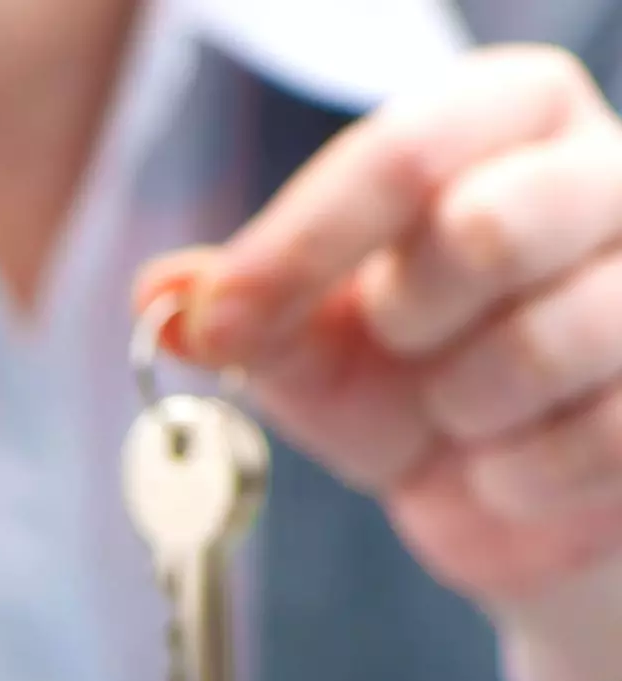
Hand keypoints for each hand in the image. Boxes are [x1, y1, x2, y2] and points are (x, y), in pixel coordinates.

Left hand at [154, 45, 621, 680]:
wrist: (507, 499)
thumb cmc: (413, 390)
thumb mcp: (314, 350)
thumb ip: (246, 316)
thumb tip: (160, 296)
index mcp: (507, 124)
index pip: (408, 145)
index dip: (300, 242)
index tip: (219, 320)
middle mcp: (607, 174)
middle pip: (493, 225)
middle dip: (409, 318)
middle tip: (404, 345)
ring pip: (549, 339)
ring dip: (464, 407)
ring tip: (465, 409)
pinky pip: (592, 438)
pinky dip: (515, 475)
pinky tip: (511, 465)